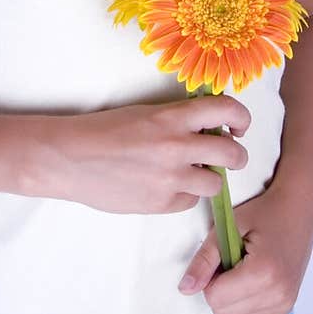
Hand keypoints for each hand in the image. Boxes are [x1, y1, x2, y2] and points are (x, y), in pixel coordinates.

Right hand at [51, 93, 251, 214]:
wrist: (70, 158)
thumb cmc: (103, 131)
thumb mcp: (146, 114)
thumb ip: (179, 121)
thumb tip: (209, 130)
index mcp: (172, 116)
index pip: (227, 110)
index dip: (241, 118)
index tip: (238, 126)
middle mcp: (177, 146)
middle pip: (233, 154)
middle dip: (235, 156)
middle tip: (226, 155)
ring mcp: (170, 178)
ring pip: (216, 183)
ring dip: (209, 177)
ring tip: (190, 172)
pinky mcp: (161, 203)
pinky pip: (190, 201)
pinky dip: (184, 194)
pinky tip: (165, 186)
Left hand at [177, 180, 312, 313]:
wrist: (298, 211)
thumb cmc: (264, 213)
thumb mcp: (229, 227)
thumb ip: (205, 258)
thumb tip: (185, 289)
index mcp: (262, 272)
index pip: (216, 297)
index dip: (209, 280)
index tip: (219, 261)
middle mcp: (277, 295)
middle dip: (216, 294)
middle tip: (226, 270)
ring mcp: (285, 305)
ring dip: (227, 311)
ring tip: (234, 284)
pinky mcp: (287, 310)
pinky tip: (237, 310)